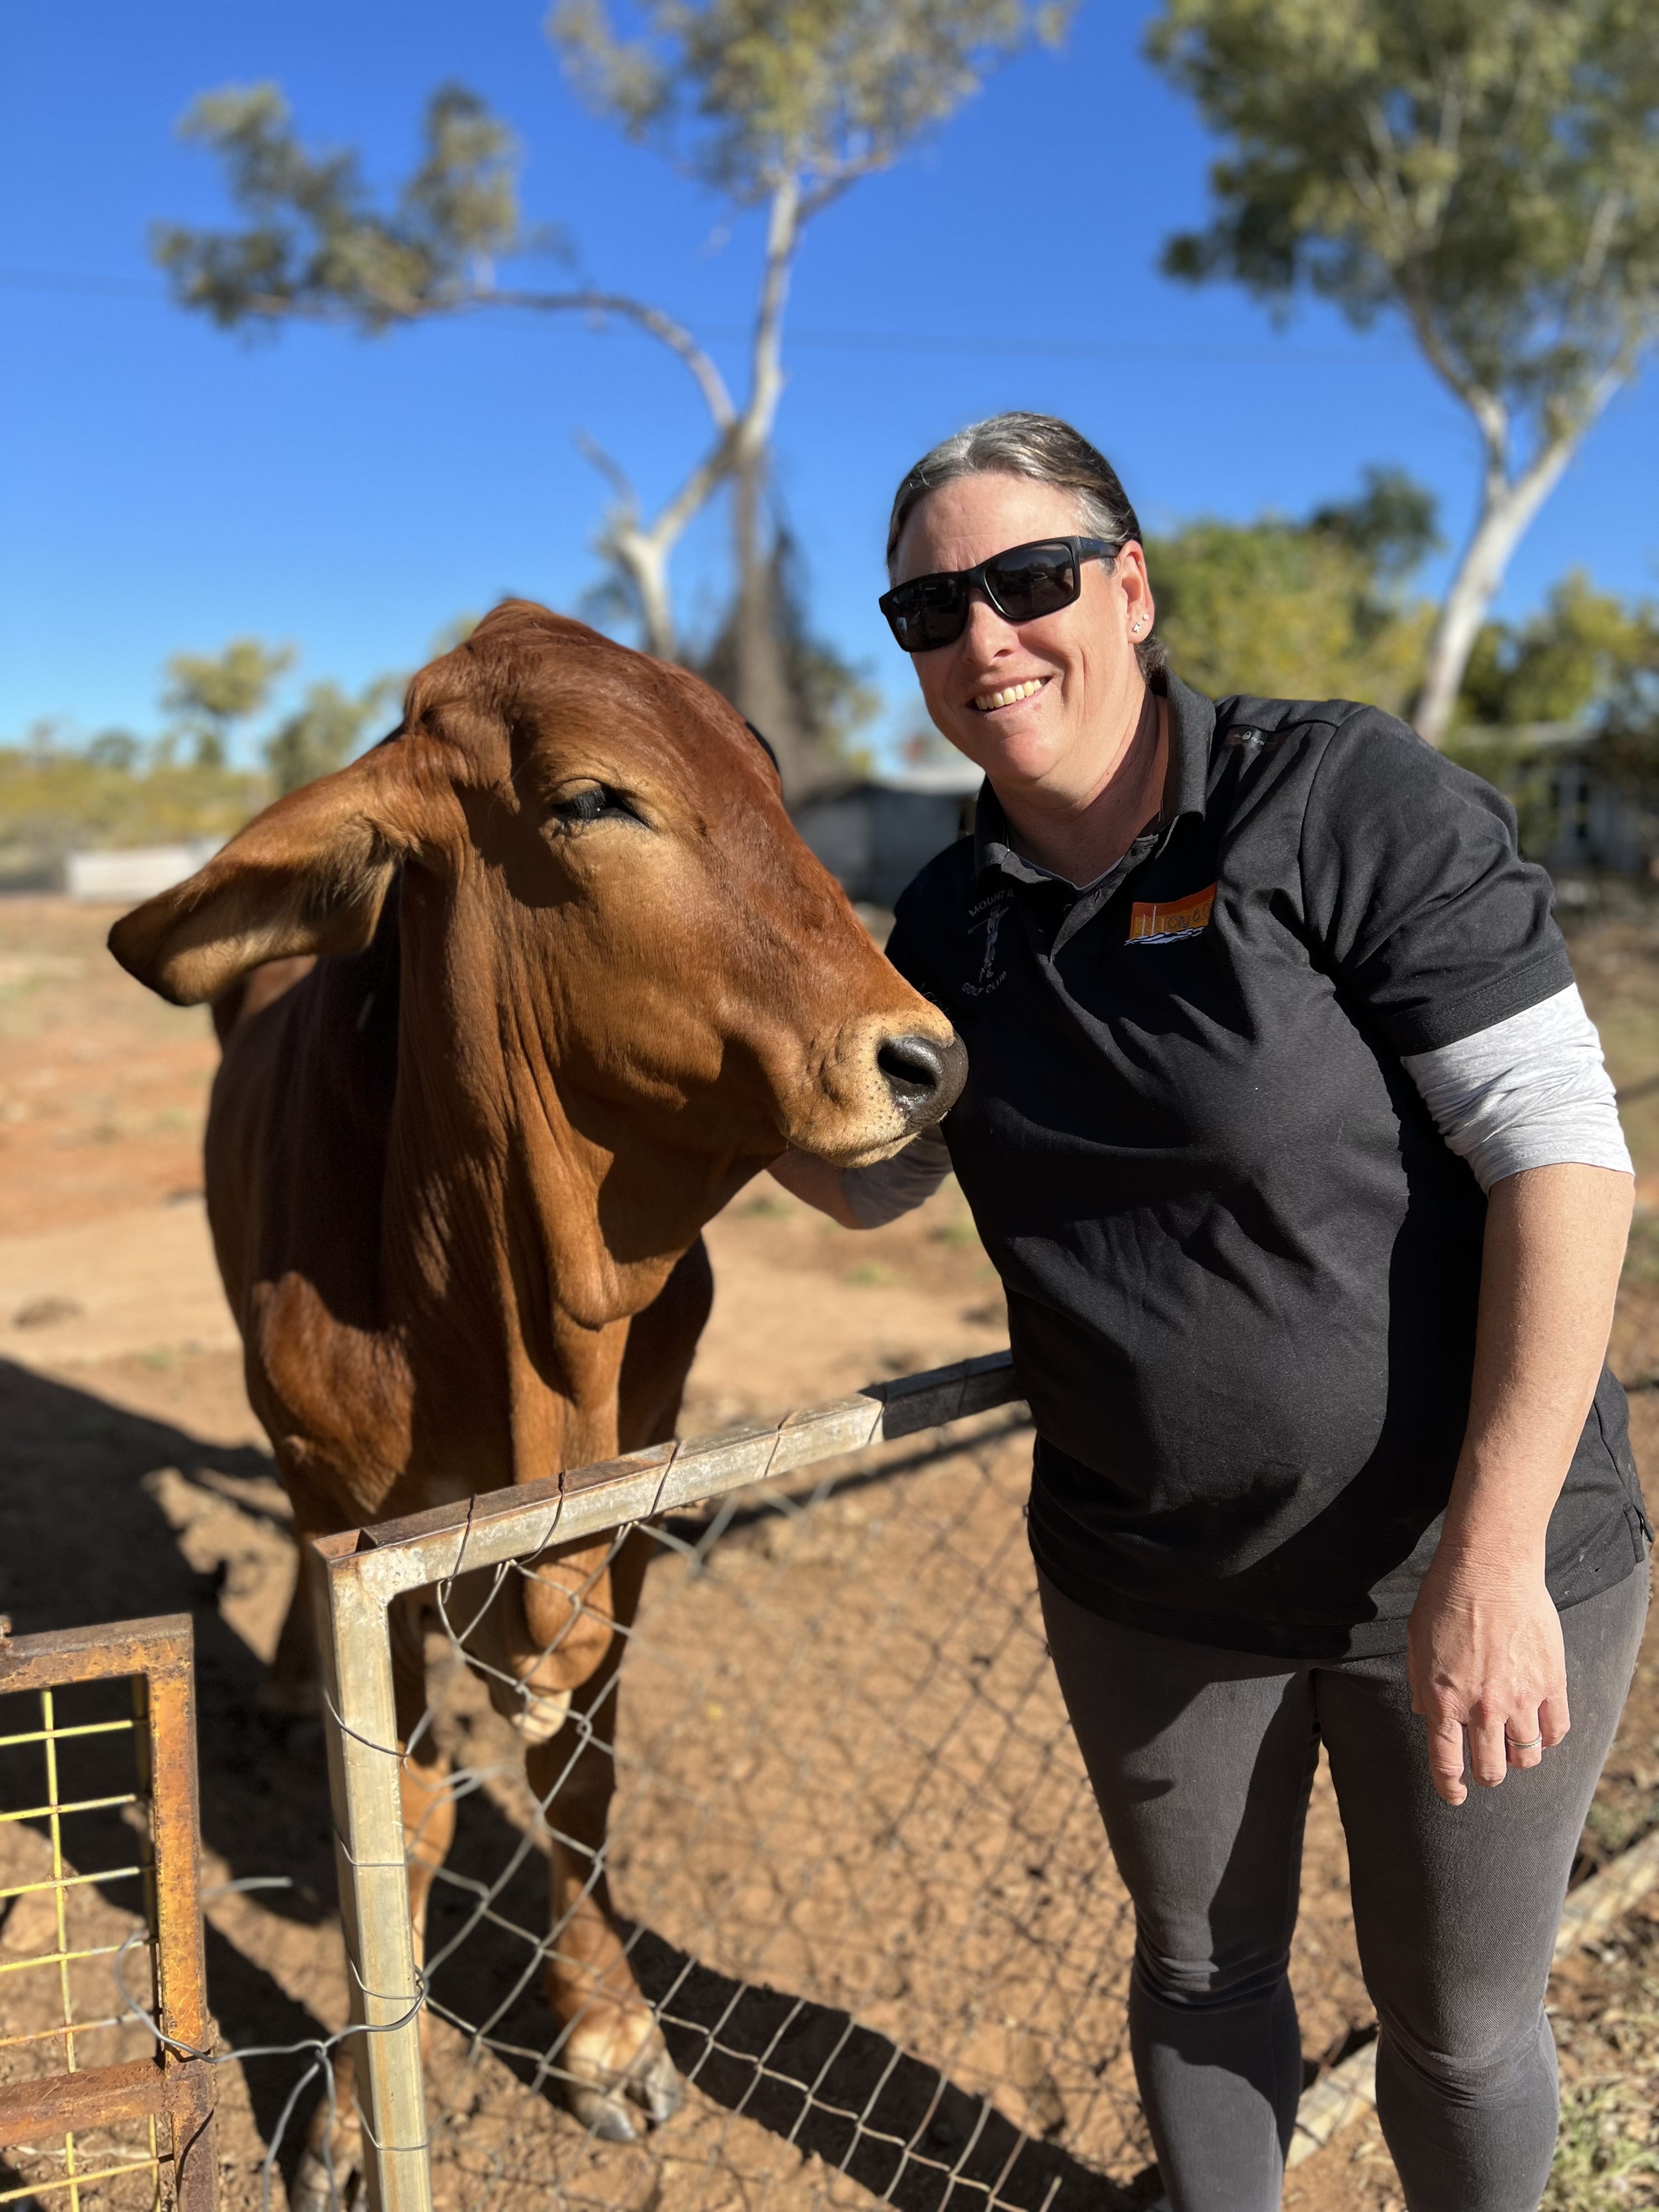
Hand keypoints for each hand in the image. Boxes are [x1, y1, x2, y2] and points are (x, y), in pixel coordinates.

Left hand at [1406, 1553, 1569, 1806]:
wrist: (1489, 1568)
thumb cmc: (1444, 1600)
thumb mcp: (1416, 1643)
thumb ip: (1419, 1683)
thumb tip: (1421, 1714)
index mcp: (1442, 1700)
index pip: (1446, 1763)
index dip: (1449, 1788)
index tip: (1455, 1797)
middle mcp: (1481, 1708)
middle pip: (1491, 1769)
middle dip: (1487, 1774)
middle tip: (1487, 1766)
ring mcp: (1519, 1698)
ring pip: (1526, 1757)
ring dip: (1518, 1758)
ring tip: (1514, 1744)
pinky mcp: (1550, 1683)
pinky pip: (1556, 1731)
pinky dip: (1548, 1738)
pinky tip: (1540, 1730)